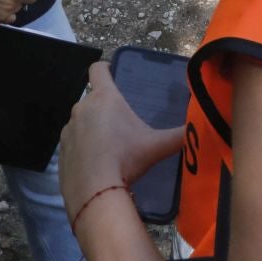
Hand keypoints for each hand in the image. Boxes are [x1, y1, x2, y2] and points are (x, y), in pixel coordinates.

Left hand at [59, 62, 187, 214]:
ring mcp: (68, 130)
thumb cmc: (126, 159)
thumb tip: (200, 129)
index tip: (113, 74)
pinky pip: (73, 144)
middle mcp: (82, 108)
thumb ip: (179, 135)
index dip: (105, 68)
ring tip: (110, 150)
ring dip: (92, 130)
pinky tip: (97, 166)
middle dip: (104, 109)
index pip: (98, 68)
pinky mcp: (61, 152)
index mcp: (104, 98)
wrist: (94, 192)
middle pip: (92, 99)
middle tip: (122, 126)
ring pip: (81, 122)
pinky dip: (83, 151)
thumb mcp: (156, 146)